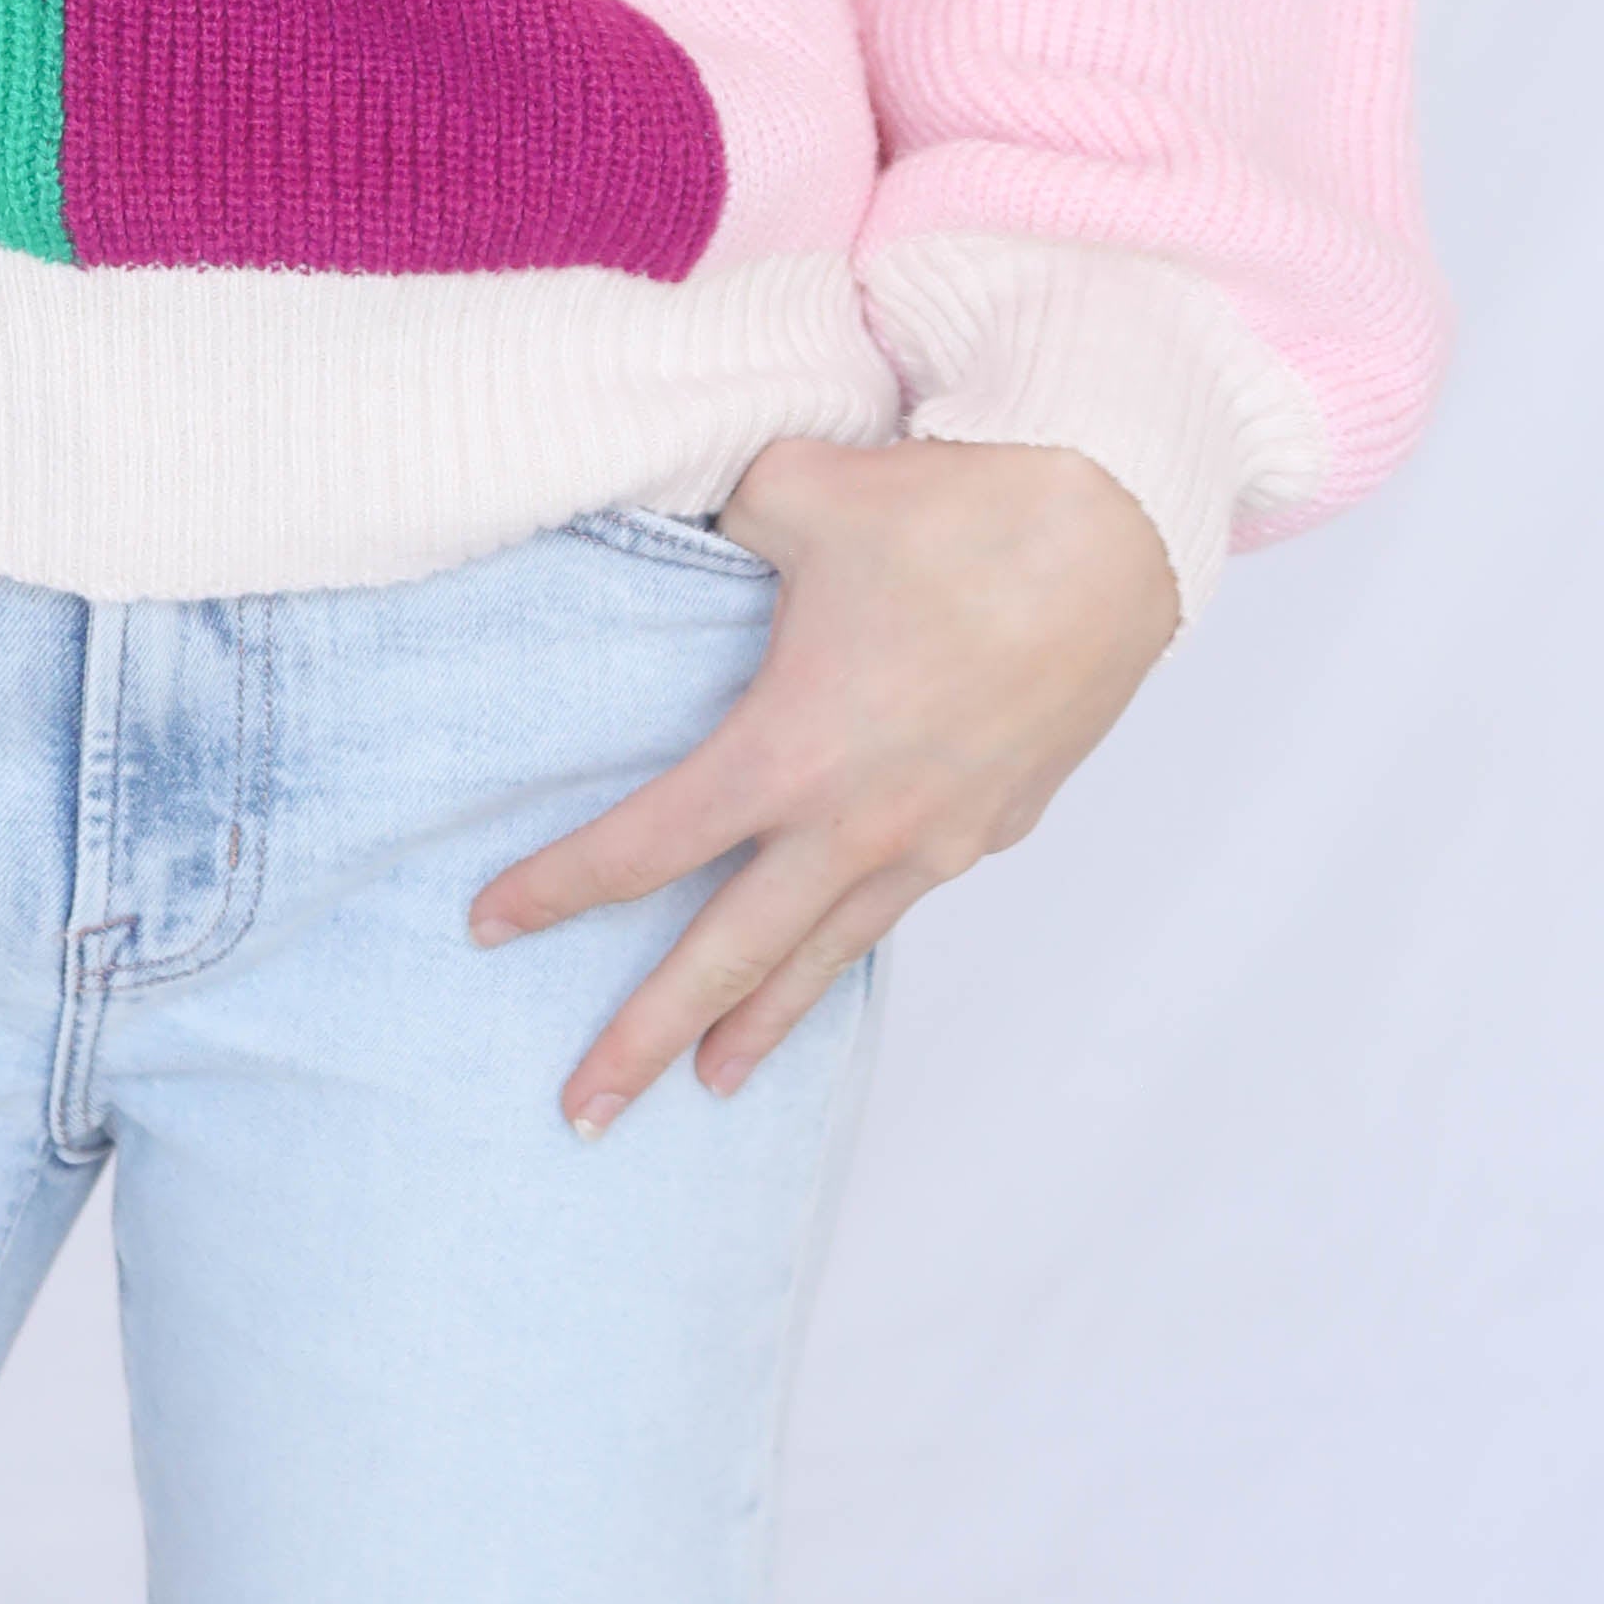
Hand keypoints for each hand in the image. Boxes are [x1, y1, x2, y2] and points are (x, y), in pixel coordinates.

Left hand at [469, 435, 1180, 1131]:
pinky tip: (828, 955)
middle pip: (724, 957)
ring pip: (823, 955)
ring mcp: (935, 839)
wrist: (1116, 529)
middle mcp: (856, 824)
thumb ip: (714, 519)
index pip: (644, 848)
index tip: (488, 926)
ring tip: (709, 1083)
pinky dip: (848, 944)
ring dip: (760, 1024)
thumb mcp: (792, 490)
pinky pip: (899, 907)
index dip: (558, 890)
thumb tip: (680, 511)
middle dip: (644, 1039)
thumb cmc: (955, 505)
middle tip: (582, 1114)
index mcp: (787, 754)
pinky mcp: (995, 825)